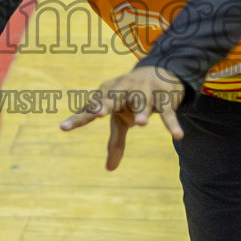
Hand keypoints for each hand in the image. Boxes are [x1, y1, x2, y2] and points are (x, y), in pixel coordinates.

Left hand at [60, 65, 185, 170]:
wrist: (162, 71)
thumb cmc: (132, 98)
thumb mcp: (123, 120)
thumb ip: (115, 142)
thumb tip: (109, 169)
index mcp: (108, 94)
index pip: (91, 108)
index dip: (78, 118)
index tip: (63, 128)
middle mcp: (124, 89)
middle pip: (113, 97)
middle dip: (106, 103)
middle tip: (98, 113)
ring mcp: (145, 91)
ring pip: (142, 101)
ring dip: (142, 111)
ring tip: (142, 124)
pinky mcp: (165, 96)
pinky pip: (168, 111)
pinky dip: (172, 123)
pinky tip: (177, 136)